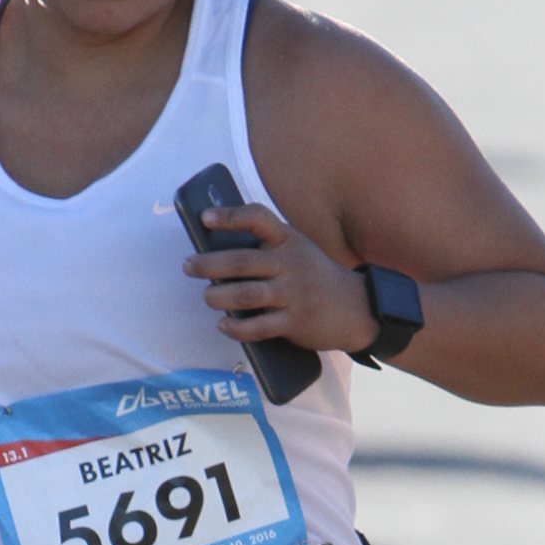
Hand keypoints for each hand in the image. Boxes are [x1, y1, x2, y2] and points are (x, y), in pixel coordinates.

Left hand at [184, 204, 378, 357]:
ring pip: (246, 295)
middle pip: (241, 262)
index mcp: (288, 240)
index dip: (230, 217)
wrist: (356, 308)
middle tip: (188, 266)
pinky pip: (258, 327)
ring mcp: (293, 294)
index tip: (205, 219)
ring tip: (207, 297)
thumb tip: (219, 253)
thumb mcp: (298, 250)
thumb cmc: (316, 277)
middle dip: (209, 264)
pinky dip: (237, 328)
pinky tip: (224, 325)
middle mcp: (290, 264)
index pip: (257, 219)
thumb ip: (268, 247)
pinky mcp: (294, 321)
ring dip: (219, 297)